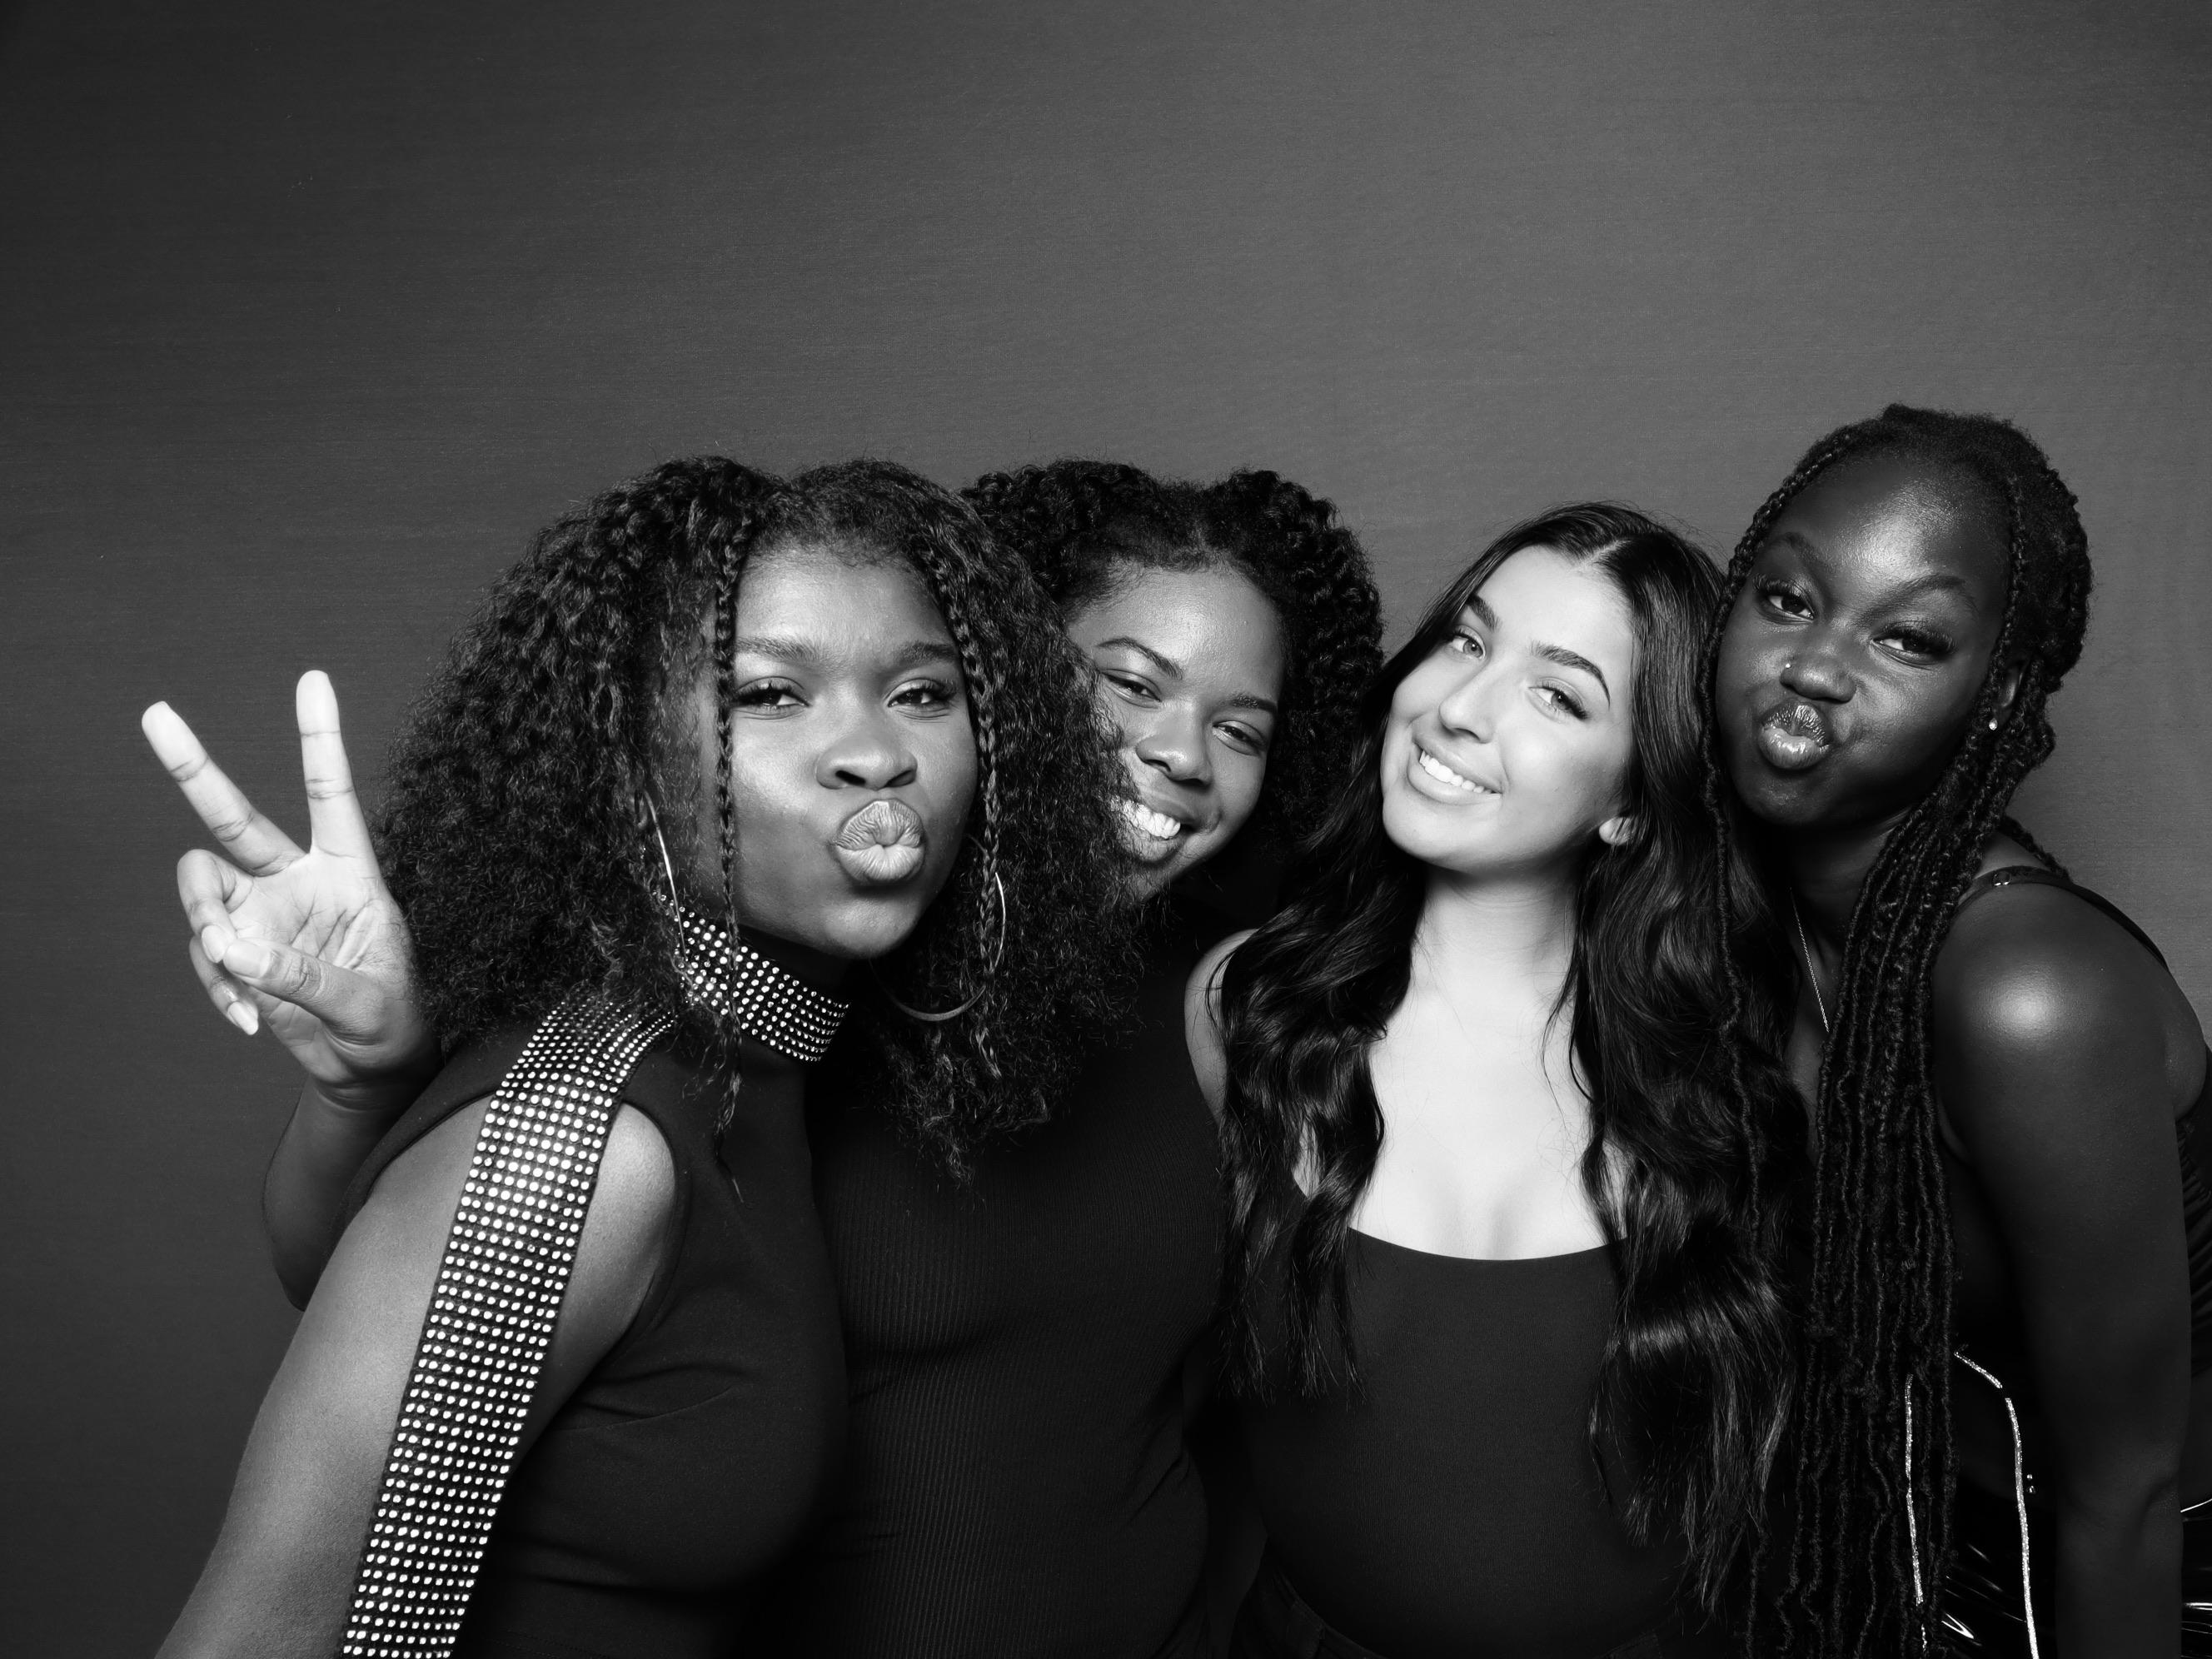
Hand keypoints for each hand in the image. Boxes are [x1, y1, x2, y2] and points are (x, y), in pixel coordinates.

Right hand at [143, 671, 436, 1108]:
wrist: (373, 1069)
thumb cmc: (392, 1025)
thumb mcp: (367, 1003)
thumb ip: (303, 976)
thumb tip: (232, 947)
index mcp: (351, 873)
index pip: (333, 795)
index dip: (320, 739)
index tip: (312, 679)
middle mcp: (300, 881)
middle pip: (237, 817)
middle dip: (194, 768)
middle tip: (155, 715)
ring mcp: (263, 913)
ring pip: (202, 889)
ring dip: (208, 932)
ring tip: (242, 984)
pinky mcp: (241, 949)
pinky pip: (207, 952)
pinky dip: (219, 986)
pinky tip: (250, 1020)